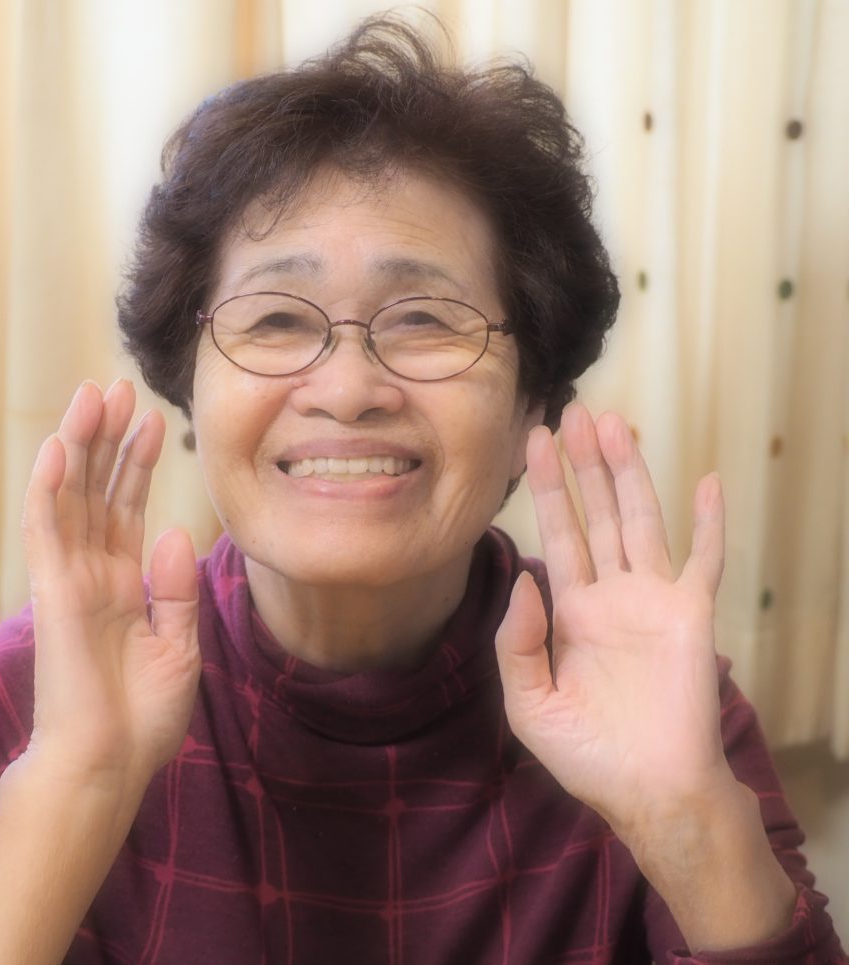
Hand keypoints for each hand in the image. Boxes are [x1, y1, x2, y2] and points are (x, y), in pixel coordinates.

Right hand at [20, 379, 200, 792]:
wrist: (112, 765)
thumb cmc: (143, 717)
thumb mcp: (180, 646)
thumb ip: (177, 589)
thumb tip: (174, 529)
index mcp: (124, 585)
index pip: (128, 509)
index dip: (138, 464)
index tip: (153, 421)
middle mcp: (94, 574)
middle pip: (98, 491)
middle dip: (108, 440)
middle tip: (118, 388)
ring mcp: (70, 581)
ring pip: (71, 497)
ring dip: (80, 446)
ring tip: (93, 395)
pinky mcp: (52, 594)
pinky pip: (47, 531)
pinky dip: (50, 488)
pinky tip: (60, 446)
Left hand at [496, 403, 732, 840]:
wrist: (649, 792)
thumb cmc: (588, 754)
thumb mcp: (529, 703)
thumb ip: (517, 643)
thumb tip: (524, 582)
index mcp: (572, 611)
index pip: (559, 535)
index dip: (548, 489)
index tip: (535, 441)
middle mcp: (612, 595)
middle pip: (597, 514)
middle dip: (584, 465)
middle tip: (572, 412)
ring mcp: (654, 600)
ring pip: (641, 521)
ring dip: (629, 474)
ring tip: (615, 425)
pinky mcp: (693, 616)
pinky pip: (703, 561)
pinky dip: (708, 523)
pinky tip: (707, 482)